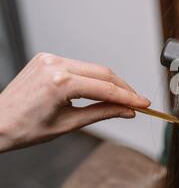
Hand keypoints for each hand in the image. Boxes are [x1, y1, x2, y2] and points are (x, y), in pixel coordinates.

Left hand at [0, 53, 149, 152]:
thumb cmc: (24, 128)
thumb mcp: (69, 124)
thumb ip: (102, 113)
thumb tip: (127, 111)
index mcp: (59, 83)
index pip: (105, 88)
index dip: (129, 97)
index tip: (144, 104)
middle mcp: (55, 65)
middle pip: (103, 73)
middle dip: (123, 88)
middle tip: (137, 102)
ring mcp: (50, 59)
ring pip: (93, 68)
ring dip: (110, 82)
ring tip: (122, 98)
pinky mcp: (47, 59)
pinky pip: (80, 66)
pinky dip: (93, 77)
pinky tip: (101, 89)